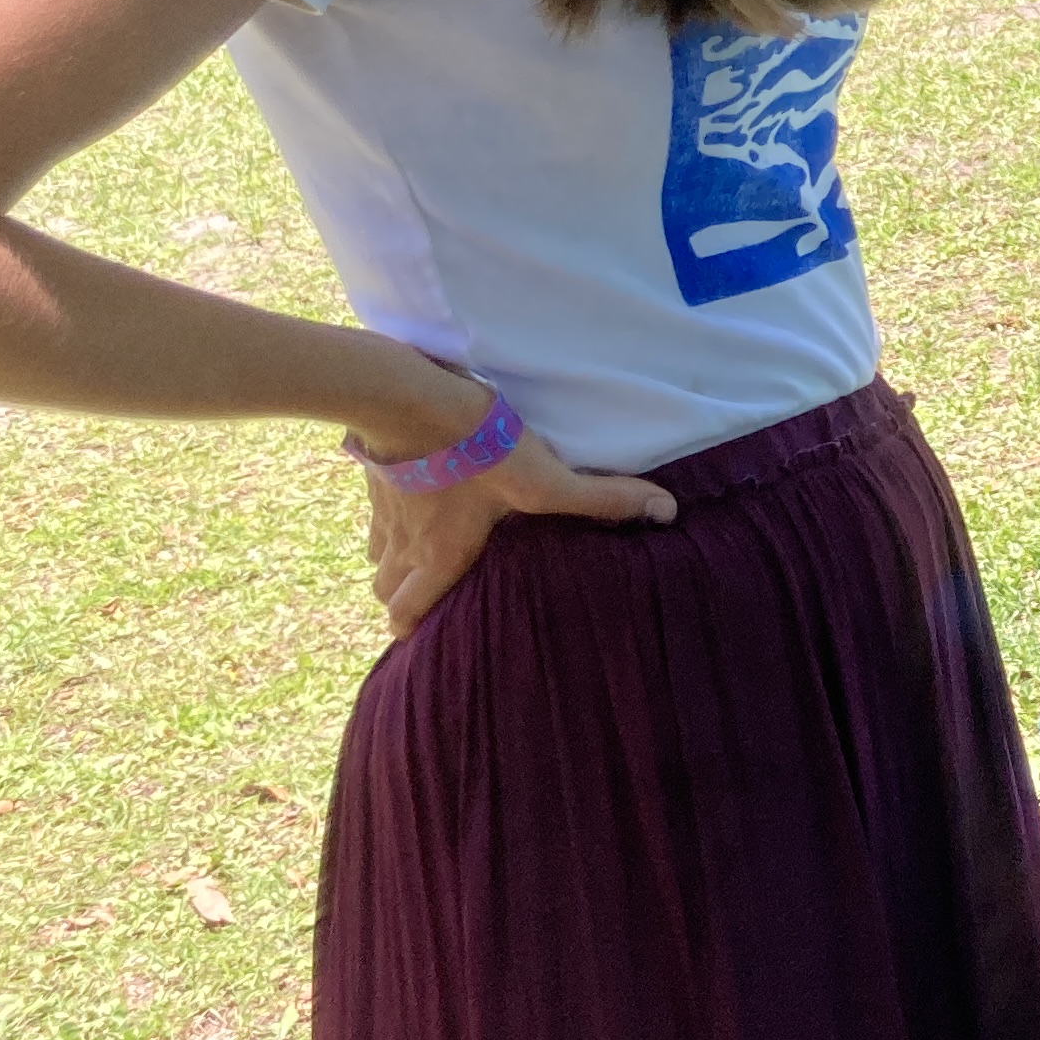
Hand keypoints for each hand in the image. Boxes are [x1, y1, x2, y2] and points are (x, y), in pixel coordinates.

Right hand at [352, 364, 676, 635]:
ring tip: (415, 560)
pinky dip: (389, 517)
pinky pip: (374, 510)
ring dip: (392, 561)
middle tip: (420, 602)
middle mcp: (405, 542)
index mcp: (440, 556)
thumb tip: (664, 513)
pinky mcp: (375, 473)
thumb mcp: (546, 480)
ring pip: (377, 553)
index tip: (420, 639)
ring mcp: (385, 508)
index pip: (408, 611)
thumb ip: (603, 499)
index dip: (411, 629)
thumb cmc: (479, 451)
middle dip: (400, 600)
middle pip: (384, 590)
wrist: (409, 399)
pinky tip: (407, 503)